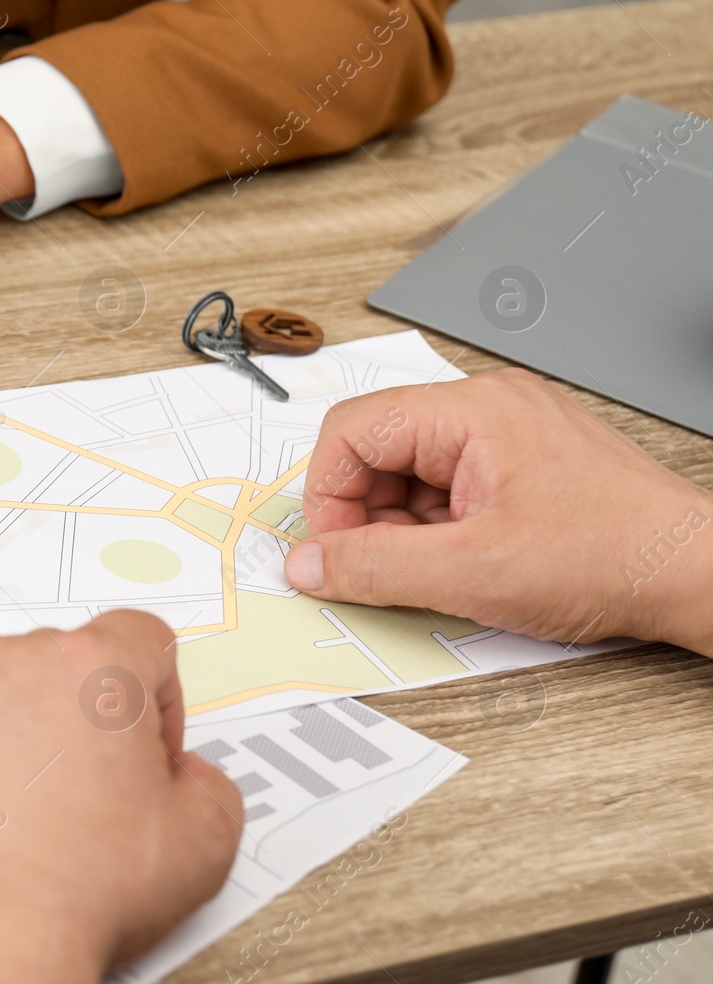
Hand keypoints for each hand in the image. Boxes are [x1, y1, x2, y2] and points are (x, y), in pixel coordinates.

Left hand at [0, 610, 242, 983]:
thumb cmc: (77, 895)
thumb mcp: (204, 844)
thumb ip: (209, 785)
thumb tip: (185, 778)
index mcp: (92, 670)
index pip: (139, 639)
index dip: (156, 698)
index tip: (146, 753)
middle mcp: (7, 666)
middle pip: (57, 669)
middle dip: (76, 723)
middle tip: (85, 802)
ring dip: (3, 744)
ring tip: (14, 826)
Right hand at [283, 369, 712, 654]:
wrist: (698, 574)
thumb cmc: (613, 558)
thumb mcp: (470, 575)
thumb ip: (374, 568)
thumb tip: (309, 564)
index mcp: (472, 411)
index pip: (352, 429)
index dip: (328, 495)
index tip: (334, 551)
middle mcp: (489, 409)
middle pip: (377, 449)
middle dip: (366, 514)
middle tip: (384, 569)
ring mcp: (508, 434)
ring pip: (410, 473)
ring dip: (403, 526)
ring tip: (444, 569)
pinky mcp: (523, 463)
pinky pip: (448, 486)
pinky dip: (438, 530)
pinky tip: (467, 563)